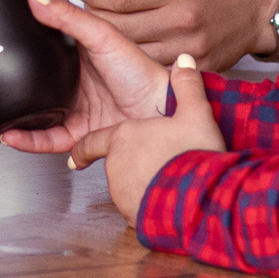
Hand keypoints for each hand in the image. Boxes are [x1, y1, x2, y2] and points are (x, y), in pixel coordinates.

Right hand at [0, 0, 174, 156]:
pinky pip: (46, 139)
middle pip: (36, 87)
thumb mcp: (101, 35)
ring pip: (37, 116)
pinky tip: (13, 135)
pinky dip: (27, 139)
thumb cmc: (142, 71)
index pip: (42, 52)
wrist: (161, 109)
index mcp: (77, 58)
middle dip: (13, 90)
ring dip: (16, 119)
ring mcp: (76, 109)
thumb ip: (67, 17)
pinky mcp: (79, 133)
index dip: (21, 50)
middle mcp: (74, 84)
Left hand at [69, 53, 226, 223]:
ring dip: (139, 184)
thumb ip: (186, 87)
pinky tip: (167, 199)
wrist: (202, 201)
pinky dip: (146, 203)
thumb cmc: (195, 156)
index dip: (85, 148)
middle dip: (129, 165)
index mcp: (124, 137)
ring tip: (165, 180)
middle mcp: (116, 165)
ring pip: (125, 187)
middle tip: (152, 163)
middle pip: (115, 164)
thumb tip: (184, 62)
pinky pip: (136, 207)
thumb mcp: (195, 115)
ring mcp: (122, 192)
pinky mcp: (132, 215)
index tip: (76, 156)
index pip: (93, 141)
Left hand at [76, 0, 269, 65]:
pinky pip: (154, 67)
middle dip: (95, 17)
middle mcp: (182, 19)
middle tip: (88, 8)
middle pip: (120, 27)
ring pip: (133, 52)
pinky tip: (127, 47)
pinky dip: (135, 59)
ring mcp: (189, 47)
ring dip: (110, 40)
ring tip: (104, 26)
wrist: (257, 8)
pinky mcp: (196, 67)